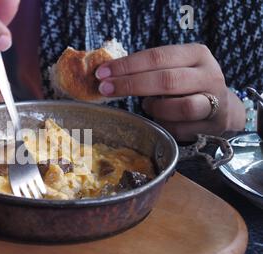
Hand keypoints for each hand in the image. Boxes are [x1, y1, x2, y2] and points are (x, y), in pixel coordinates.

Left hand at [95, 44, 245, 140]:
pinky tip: (162, 120)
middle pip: (166, 80)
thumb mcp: (172, 70)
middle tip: (106, 89)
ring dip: (156, 108)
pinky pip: (180, 129)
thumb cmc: (185, 87)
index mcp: (196, 54)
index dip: (127, 65)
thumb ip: (147, 70)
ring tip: (148, 106)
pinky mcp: (212, 125)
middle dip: (131, 85)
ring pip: (181, 107)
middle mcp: (209, 75)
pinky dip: (165, 125)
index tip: (102, 73)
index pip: (157, 56)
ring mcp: (215, 101)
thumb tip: (106, 76)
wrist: (221, 110)